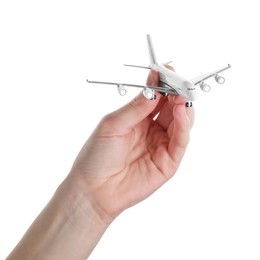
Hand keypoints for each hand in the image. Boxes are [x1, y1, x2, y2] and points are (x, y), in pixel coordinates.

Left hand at [69, 69, 194, 221]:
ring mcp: (161, 145)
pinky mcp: (168, 162)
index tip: (167, 70)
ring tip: (180, 95)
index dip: (164, 84)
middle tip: (179, 80)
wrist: (93, 189)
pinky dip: (183, 125)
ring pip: (181, 122)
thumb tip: (154, 84)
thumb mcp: (113, 125)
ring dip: (183, 106)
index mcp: (138, 119)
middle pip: (172, 108)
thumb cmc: (97, 156)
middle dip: (177, 93)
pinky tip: (181, 111)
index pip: (158, 97)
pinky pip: (180, 141)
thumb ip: (136, 107)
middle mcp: (153, 130)